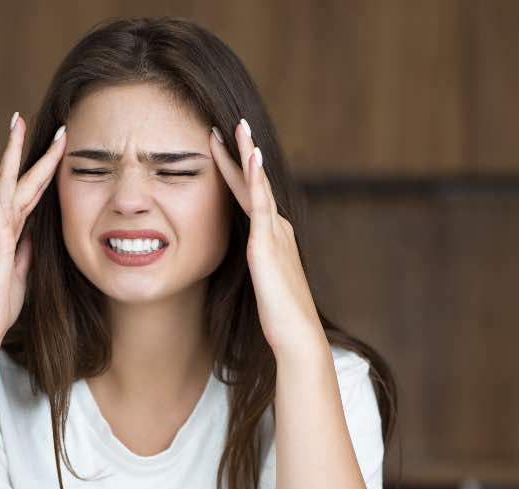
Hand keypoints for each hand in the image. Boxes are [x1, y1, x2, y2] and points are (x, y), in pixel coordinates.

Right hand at [0, 113, 66, 343]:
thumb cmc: (1, 300)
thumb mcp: (24, 270)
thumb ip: (29, 248)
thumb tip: (37, 232)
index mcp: (13, 228)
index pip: (33, 190)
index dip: (46, 167)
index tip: (59, 144)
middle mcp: (2, 221)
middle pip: (19, 177)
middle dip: (27, 148)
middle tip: (29, 117)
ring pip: (6, 181)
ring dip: (10, 151)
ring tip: (14, 122)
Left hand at [209, 120, 324, 359]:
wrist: (296, 336)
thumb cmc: (278, 318)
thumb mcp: (260, 284)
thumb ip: (253, 267)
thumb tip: (243, 264)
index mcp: (272, 237)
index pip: (250, 197)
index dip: (237, 171)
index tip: (222, 147)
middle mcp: (277, 229)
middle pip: (255, 183)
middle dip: (243, 152)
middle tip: (231, 123)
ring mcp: (274, 234)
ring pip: (259, 186)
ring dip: (249, 154)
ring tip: (240, 127)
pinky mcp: (268, 245)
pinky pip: (261, 205)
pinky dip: (256, 179)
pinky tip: (252, 157)